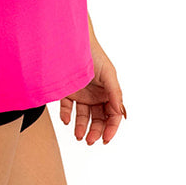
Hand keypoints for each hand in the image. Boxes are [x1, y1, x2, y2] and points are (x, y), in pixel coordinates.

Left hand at [59, 30, 126, 144]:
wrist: (71, 43)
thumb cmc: (93, 55)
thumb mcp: (108, 73)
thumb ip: (115, 93)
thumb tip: (120, 113)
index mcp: (109, 93)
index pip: (113, 115)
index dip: (111, 128)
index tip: (106, 139)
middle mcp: (96, 96)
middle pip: (98, 119)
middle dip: (96, 131)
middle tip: (90, 141)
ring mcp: (82, 95)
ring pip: (83, 117)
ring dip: (81, 127)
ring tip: (78, 136)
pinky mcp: (67, 93)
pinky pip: (66, 108)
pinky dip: (66, 115)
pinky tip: (66, 120)